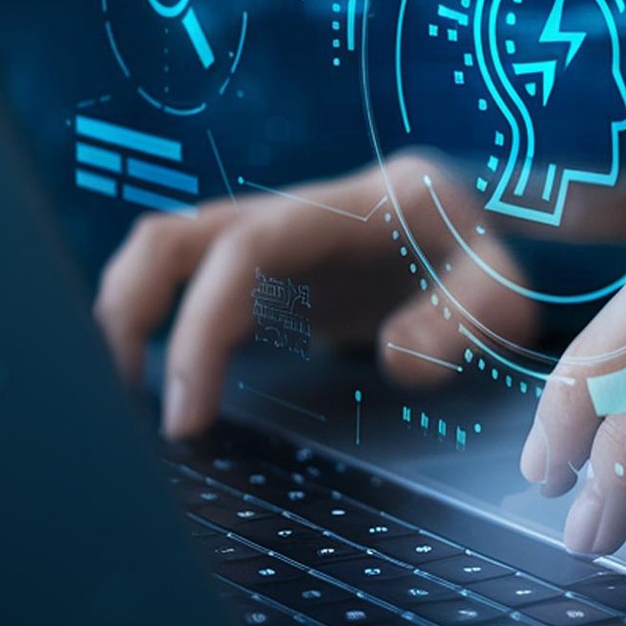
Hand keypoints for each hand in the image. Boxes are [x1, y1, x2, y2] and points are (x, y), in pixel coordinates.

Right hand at [94, 152, 535, 436]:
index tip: (188, 413)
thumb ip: (466, 319)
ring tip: (122, 409)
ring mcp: (266, 246)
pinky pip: (186, 293)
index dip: (201, 326)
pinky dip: (157, 336)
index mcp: (340, 212)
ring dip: (126, 320)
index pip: (242, 251)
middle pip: (170, 237)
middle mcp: (287, 219)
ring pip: (162, 257)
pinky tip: (160, 401)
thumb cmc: (486, 259)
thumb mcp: (505, 290)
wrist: (476, 228)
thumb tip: (397, 360)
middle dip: (127, 313)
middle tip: (120, 411)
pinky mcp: (257, 279)